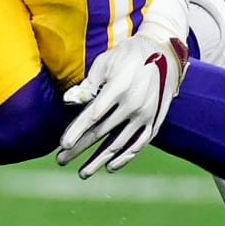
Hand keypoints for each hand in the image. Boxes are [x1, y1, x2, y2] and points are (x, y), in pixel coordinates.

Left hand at [58, 32, 186, 177]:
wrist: (164, 53)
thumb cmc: (126, 55)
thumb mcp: (105, 61)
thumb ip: (88, 84)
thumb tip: (69, 101)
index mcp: (119, 88)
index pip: (93, 115)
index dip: (77, 131)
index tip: (62, 145)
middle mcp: (134, 105)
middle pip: (102, 133)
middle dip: (79, 148)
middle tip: (61, 160)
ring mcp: (146, 115)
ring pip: (119, 144)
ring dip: (99, 160)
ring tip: (82, 172)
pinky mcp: (155, 120)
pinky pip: (139, 144)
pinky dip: (125, 157)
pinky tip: (110, 167)